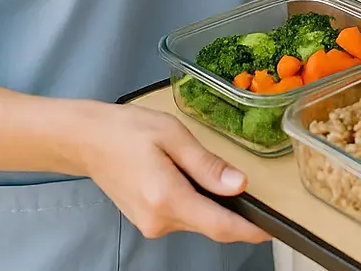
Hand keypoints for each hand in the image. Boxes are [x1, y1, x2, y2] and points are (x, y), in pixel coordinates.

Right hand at [77, 103, 269, 244]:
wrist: (87, 141)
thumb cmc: (127, 131)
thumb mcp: (173, 136)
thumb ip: (206, 164)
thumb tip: (239, 184)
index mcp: (167, 198)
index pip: (219, 226)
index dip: (250, 230)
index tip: (273, 228)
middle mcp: (159, 220)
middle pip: (211, 225)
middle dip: (234, 211)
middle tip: (250, 188)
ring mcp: (151, 225)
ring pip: (197, 221)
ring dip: (211, 204)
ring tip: (208, 172)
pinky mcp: (148, 222)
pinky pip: (183, 216)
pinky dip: (195, 202)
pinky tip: (189, 179)